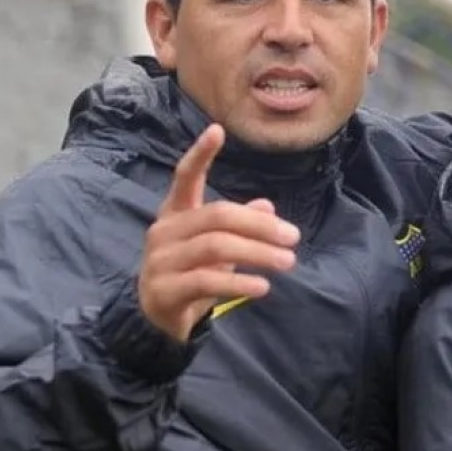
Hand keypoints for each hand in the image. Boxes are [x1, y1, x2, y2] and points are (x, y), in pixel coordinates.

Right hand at [138, 124, 300, 341]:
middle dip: (260, 226)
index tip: (217, 130)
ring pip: (216, 246)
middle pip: (217, 215)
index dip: (200, 154)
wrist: (157, 320)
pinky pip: (207, 280)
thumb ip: (238, 225)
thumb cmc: (192, 273)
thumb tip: (267, 206)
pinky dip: (239, 282)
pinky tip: (262, 286)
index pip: (185, 177)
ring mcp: (160, 260)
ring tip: (288, 262)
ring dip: (258, 253)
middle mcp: (163, 231)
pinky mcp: (164, 290)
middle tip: (294, 237)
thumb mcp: (217, 247)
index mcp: (175, 213)